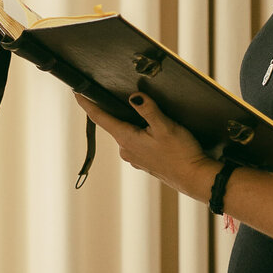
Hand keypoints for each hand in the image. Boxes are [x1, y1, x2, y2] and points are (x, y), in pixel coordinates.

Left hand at [73, 92, 214, 201]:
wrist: (195, 178)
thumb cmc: (182, 154)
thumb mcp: (165, 126)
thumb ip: (148, 109)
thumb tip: (133, 96)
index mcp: (126, 139)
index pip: (100, 118)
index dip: (87, 105)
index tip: (76, 94)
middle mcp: (126, 150)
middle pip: (113, 124)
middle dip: (113, 110)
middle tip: (116, 94)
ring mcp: (135, 157)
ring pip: (126, 133)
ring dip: (129, 122)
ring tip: (141, 112)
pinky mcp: (145, 161)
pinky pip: (135, 142)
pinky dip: (139, 133)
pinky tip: (152, 131)